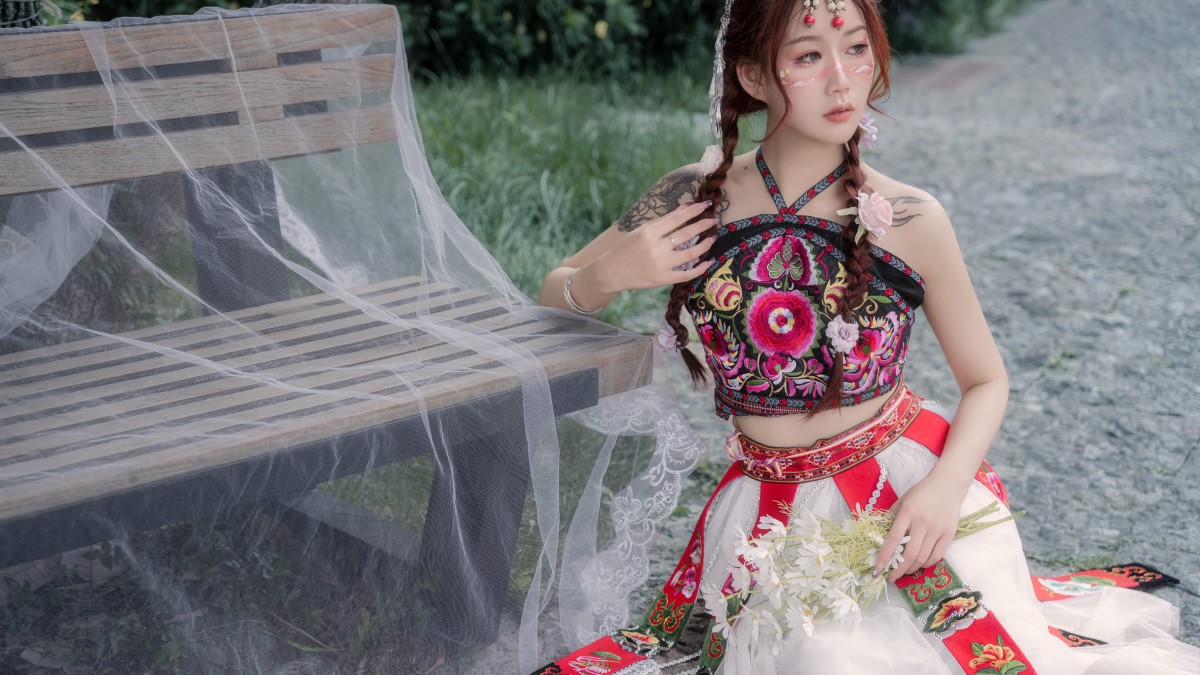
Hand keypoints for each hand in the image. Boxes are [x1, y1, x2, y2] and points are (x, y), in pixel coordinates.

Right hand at [592, 201, 717, 291]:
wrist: (611, 271)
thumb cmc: (625, 248)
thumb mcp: (641, 230)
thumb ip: (663, 220)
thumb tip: (685, 206)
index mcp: (649, 232)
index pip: (677, 218)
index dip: (693, 211)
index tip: (705, 205)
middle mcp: (656, 248)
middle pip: (686, 234)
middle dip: (702, 225)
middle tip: (713, 220)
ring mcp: (661, 265)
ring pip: (690, 254)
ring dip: (704, 245)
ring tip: (712, 238)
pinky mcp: (662, 279)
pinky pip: (686, 274)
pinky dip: (699, 268)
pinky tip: (708, 261)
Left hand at [875, 472, 968, 582]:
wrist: (948, 484)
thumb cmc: (921, 493)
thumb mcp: (902, 501)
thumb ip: (891, 518)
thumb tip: (879, 538)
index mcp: (907, 512)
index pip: (893, 538)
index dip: (885, 555)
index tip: (878, 569)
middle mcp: (922, 522)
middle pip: (910, 553)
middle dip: (898, 570)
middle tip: (891, 578)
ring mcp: (937, 529)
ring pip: (923, 557)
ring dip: (911, 568)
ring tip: (904, 571)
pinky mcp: (949, 534)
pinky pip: (937, 556)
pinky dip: (927, 564)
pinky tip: (920, 564)